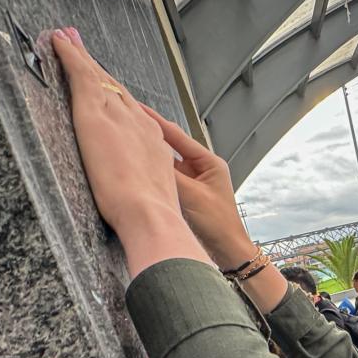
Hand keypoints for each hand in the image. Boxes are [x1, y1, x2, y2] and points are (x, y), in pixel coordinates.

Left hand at [51, 28, 207, 275]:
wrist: (149, 213)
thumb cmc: (150, 215)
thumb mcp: (153, 195)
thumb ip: (145, 185)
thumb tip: (140, 193)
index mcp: (152, 142)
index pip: (130, 110)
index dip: (115, 93)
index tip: (105, 84)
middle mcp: (138, 121)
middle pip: (114, 88)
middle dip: (97, 68)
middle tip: (80, 45)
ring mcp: (117, 115)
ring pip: (97, 78)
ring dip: (81, 56)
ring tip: (66, 39)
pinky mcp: (95, 114)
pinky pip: (81, 76)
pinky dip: (70, 56)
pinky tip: (58, 42)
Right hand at [137, 108, 254, 270]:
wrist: (228, 250)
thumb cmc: (218, 224)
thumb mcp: (192, 196)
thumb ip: (170, 177)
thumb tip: (147, 158)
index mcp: (209, 162)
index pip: (177, 136)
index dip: (156, 121)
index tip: (137, 107)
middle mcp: (202, 167)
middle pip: (171, 146)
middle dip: (151, 134)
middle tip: (129, 120)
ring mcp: (194, 181)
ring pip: (167, 163)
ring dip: (151, 155)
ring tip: (129, 141)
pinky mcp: (188, 194)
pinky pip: (168, 179)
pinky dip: (155, 173)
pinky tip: (139, 168)